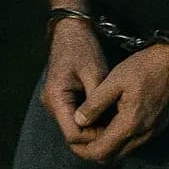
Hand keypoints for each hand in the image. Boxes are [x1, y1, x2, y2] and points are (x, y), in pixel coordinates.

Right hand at [40, 19, 108, 145]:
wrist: (71, 31)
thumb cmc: (83, 48)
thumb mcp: (95, 73)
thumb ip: (98, 101)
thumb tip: (108, 125)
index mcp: (56, 98)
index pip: (73, 134)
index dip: (94, 137)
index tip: (114, 129)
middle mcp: (51, 104)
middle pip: (72, 135)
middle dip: (94, 136)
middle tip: (117, 129)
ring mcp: (54, 103)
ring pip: (73, 128)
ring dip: (92, 128)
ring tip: (114, 122)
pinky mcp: (61, 100)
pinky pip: (74, 118)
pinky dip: (89, 120)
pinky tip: (106, 114)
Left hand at [68, 44, 168, 163]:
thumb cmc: (144, 66)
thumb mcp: (114, 80)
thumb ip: (95, 103)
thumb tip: (78, 122)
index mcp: (130, 124)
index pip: (101, 152)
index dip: (82, 150)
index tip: (72, 139)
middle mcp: (143, 135)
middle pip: (112, 158)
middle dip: (93, 151)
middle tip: (80, 137)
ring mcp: (153, 133)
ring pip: (124, 152)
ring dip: (108, 146)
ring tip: (94, 129)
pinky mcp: (159, 127)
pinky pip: (135, 143)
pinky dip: (121, 140)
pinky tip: (112, 123)